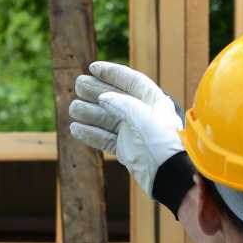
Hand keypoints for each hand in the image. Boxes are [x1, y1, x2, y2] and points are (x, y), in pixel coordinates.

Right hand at [69, 61, 186, 196]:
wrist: (169, 175)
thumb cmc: (162, 142)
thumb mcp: (142, 117)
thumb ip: (121, 104)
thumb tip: (103, 97)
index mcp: (154, 101)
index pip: (131, 81)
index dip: (112, 73)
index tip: (93, 68)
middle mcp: (143, 115)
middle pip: (116, 98)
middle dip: (96, 91)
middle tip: (78, 84)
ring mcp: (134, 133)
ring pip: (107, 119)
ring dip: (90, 113)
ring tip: (73, 108)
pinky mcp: (127, 150)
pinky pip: (105, 139)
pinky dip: (91, 134)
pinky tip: (76, 128)